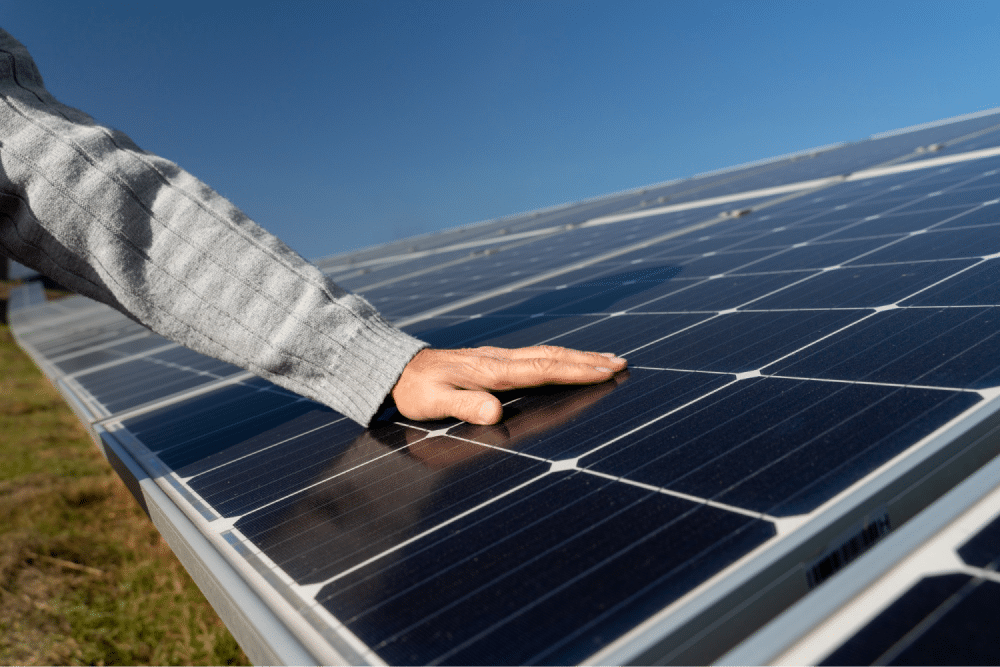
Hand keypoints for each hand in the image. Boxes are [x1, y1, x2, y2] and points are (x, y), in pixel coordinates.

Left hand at [390, 345, 627, 424]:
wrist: (397, 369)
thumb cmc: (414, 390)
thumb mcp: (431, 402)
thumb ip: (463, 406)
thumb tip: (495, 413)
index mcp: (490, 371)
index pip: (542, 370)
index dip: (575, 371)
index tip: (606, 370)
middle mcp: (499, 360)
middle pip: (552, 357)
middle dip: (588, 360)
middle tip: (623, 363)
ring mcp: (498, 358)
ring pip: (547, 354)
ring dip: (579, 356)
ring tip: (608, 360)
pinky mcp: (495, 361)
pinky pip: (536, 356)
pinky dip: (560, 357)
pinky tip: (570, 361)